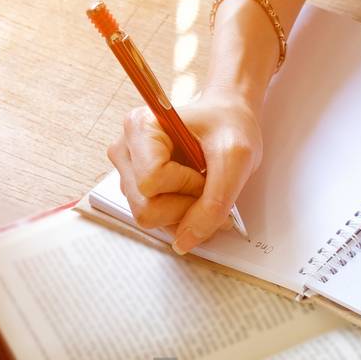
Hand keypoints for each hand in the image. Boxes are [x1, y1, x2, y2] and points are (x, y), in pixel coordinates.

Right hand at [106, 87, 262, 253]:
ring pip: (148, 217)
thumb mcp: (235, 158)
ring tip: (202, 186)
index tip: (206, 173)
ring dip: (184, 212)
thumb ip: (213, 203)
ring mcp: (127, 172)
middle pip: (145, 207)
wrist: (228, 118)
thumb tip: (185, 241)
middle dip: (185, 207)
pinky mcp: (136, 188)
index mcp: (140, 128)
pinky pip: (154, 218)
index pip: (150, 182)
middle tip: (208, 185)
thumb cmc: (229, 125)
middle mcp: (125, 150)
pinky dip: (180, 214)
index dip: (186, 187)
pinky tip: (194, 194)